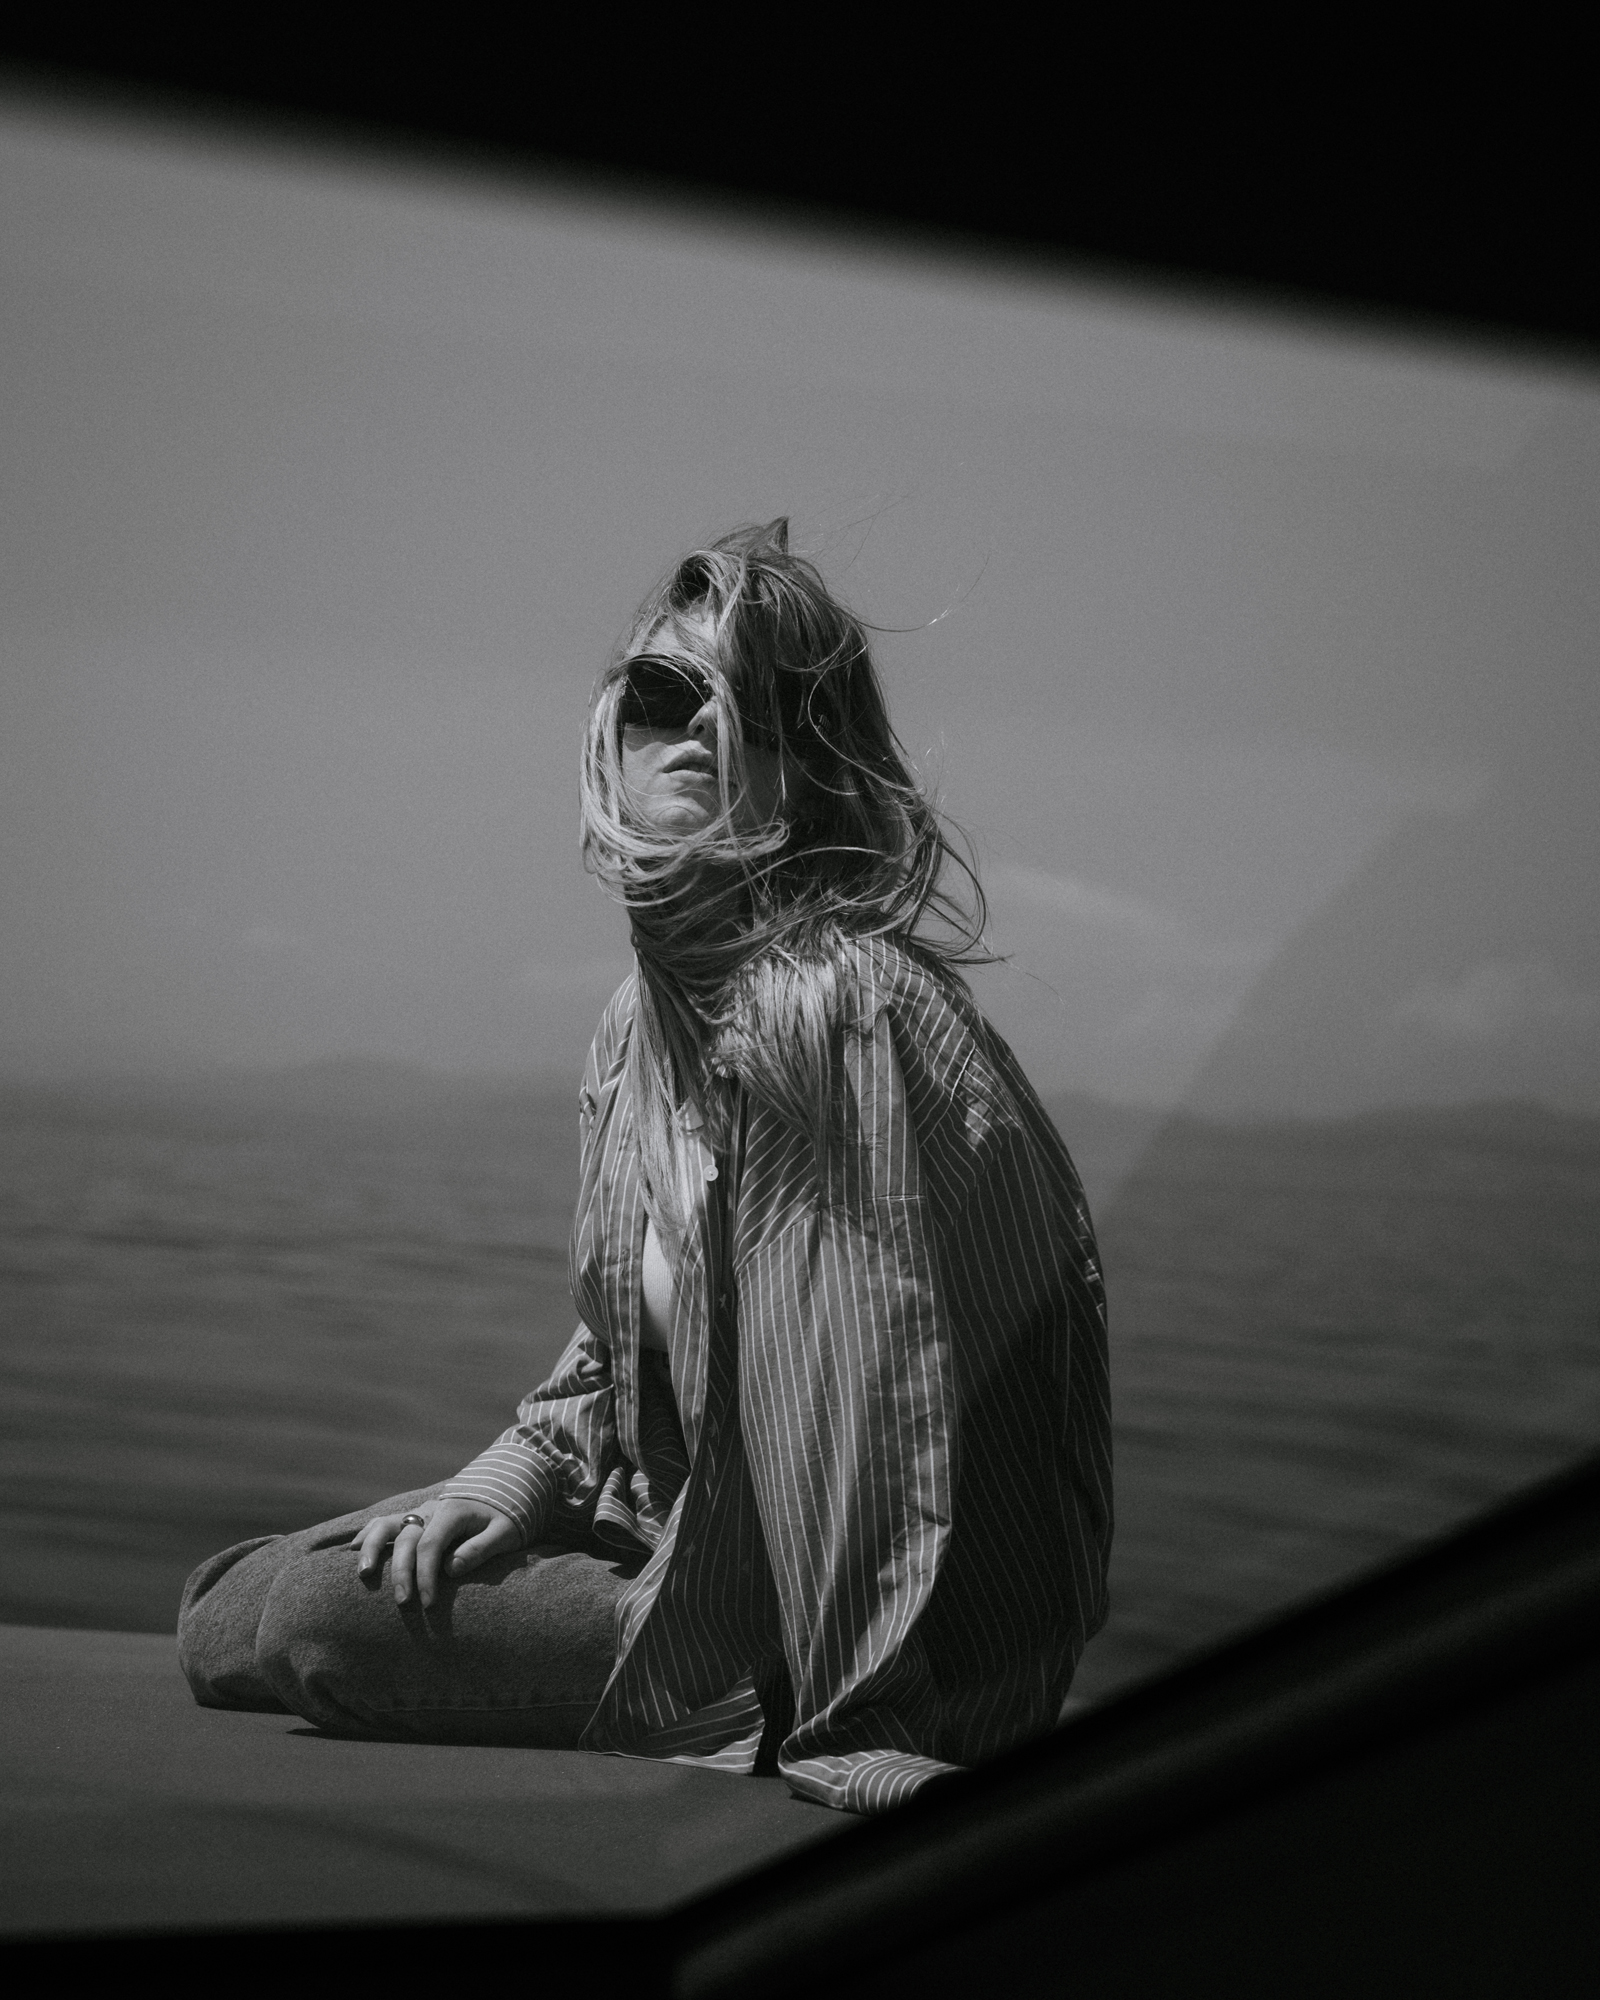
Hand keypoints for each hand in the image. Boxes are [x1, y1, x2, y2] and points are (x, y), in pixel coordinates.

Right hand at [350, 1498, 521, 1609]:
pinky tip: (353, 1550)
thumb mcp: (505, 1533)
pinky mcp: (414, 1517)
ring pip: (387, 1524)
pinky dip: (368, 1534)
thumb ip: (480, 1549)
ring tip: (362, 1573)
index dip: (426, 1575)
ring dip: (372, 1547)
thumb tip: (452, 1569)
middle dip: (401, 1572)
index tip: (427, 1602)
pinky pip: (385, 1522)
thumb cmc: (506, 1518)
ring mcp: (420, 1512)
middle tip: (402, 1602)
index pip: (431, 1545)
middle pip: (406, 1539)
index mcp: (453, 1512)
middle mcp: (432, 1509)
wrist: (505, 1493)